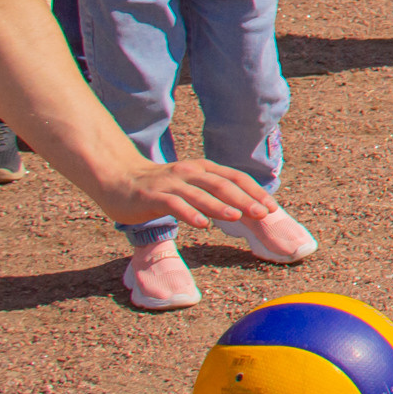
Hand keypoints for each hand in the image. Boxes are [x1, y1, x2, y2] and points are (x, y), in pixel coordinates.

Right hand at [93, 157, 275, 230]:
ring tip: (238, 216)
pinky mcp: (153, 196)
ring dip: (220, 206)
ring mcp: (171, 183)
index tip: (272, 207)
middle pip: (223, 185)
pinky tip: (202, 224)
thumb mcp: (192, 187)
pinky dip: (190, 214)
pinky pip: (174, 205)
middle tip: (263, 214)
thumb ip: (214, 195)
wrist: (119, 180)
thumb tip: (245, 210)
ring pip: (200, 194)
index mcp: (204, 169)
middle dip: (245, 199)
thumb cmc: (161, 187)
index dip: (255, 191)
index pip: (235, 178)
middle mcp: (190, 172)